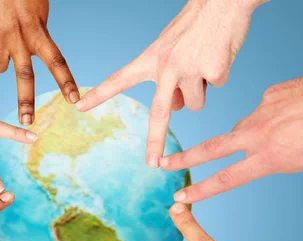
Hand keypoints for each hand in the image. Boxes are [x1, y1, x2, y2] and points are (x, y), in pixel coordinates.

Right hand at [0, 0, 78, 125]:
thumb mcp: (38, 10)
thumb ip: (38, 33)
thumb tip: (32, 49)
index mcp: (38, 31)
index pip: (56, 60)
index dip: (66, 81)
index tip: (74, 101)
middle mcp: (18, 38)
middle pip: (24, 77)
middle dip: (26, 103)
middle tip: (28, 121)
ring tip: (0, 44)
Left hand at [76, 0, 265, 166]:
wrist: (223, 0)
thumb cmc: (195, 23)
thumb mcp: (171, 48)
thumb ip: (168, 78)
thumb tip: (179, 108)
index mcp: (151, 58)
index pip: (120, 79)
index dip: (99, 94)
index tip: (79, 105)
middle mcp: (167, 66)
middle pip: (160, 112)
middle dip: (156, 141)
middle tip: (152, 163)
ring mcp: (190, 69)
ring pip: (196, 103)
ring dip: (200, 90)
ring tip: (203, 61)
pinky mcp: (213, 70)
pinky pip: (216, 86)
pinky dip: (219, 75)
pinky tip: (218, 54)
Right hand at [163, 48, 302, 202]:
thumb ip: (276, 161)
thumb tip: (260, 153)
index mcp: (268, 158)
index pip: (226, 178)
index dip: (201, 190)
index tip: (181, 196)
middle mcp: (257, 134)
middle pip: (211, 148)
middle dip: (184, 158)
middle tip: (162, 162)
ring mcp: (260, 111)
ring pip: (243, 128)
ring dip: (251, 135)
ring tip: (280, 134)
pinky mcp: (270, 94)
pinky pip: (265, 108)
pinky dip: (275, 114)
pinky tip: (295, 113)